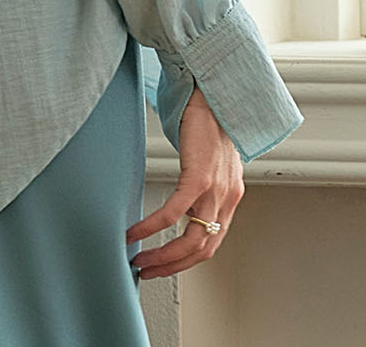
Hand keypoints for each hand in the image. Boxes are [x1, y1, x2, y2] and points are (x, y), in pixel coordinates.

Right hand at [124, 83, 243, 278]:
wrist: (214, 95)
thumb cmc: (209, 122)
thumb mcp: (212, 161)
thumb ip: (203, 185)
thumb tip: (183, 202)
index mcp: (230, 197)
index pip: (211, 243)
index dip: (187, 260)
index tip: (165, 265)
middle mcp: (227, 198)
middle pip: (202, 250)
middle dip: (173, 266)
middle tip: (149, 270)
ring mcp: (215, 190)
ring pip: (190, 240)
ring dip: (163, 256)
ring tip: (140, 259)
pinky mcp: (199, 176)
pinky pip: (173, 212)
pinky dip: (152, 227)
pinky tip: (136, 231)